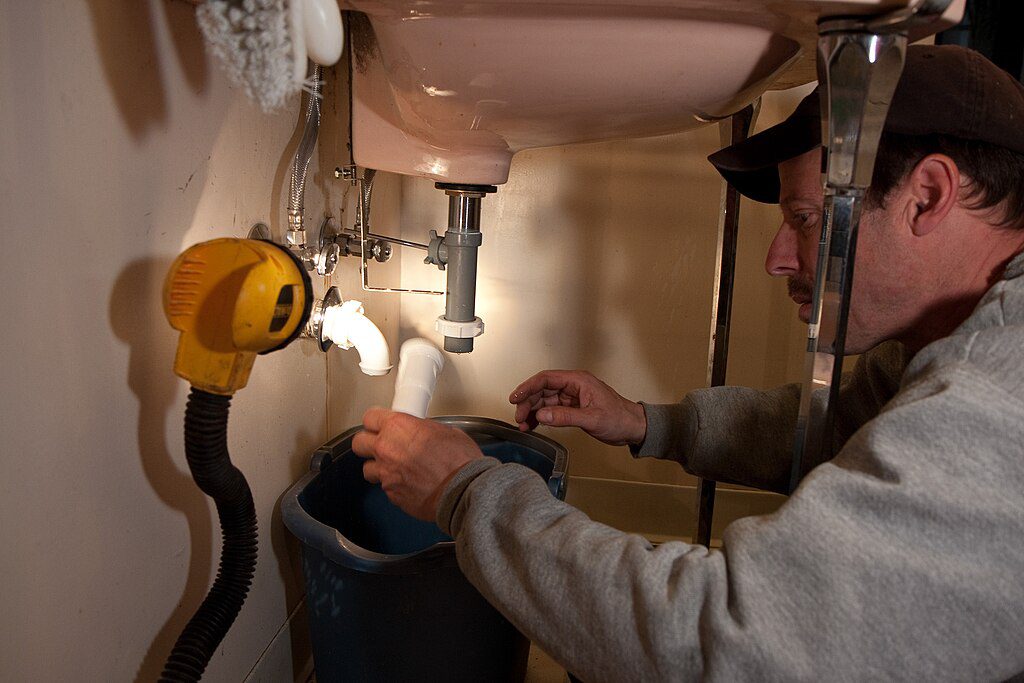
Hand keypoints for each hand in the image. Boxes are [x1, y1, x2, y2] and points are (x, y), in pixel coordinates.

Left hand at [352, 408, 482, 520]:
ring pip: (368, 468)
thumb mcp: (447, 432)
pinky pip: (385, 487)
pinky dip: (394, 485)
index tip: (380, 422)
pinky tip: (408, 483)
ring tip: (394, 467)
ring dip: (378, 466)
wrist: (463, 492)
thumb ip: (425, 429)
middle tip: (380, 443)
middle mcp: (386, 449)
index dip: (376, 420)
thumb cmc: (460, 462)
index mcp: (398, 427)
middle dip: (368, 442)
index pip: (370, 416)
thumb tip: (424, 433)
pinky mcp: (391, 494)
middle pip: (359, 442)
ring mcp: (386, 474)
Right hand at [508, 370, 646, 445]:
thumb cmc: (619, 418)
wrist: (633, 427)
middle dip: (528, 402)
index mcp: (578, 380)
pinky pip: (551, 410)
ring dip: (532, 412)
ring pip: (544, 400)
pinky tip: (533, 425)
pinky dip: (541, 417)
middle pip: (542, 389)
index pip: (546, 379)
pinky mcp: (572, 408)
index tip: (515, 397)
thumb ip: (565, 416)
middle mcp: (573, 386)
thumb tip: (541, 415)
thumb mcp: (592, 418)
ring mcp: (572, 397)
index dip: (528, 387)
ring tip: (523, 425)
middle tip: (519, 417)